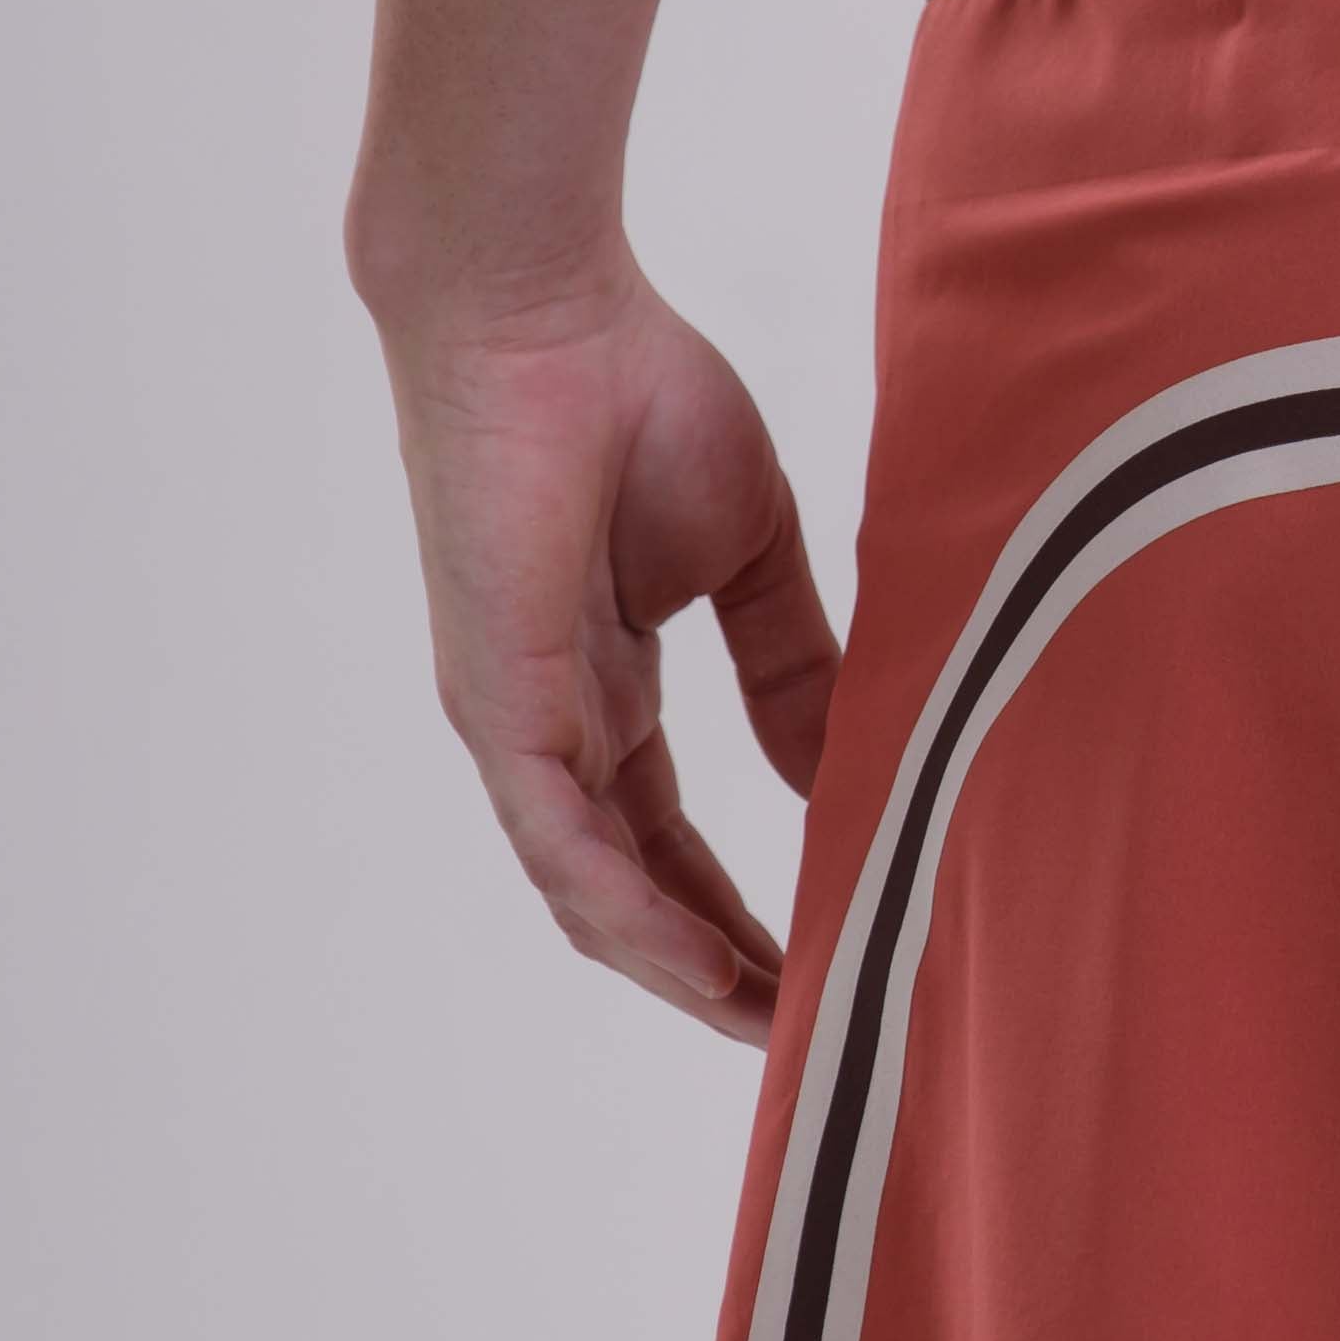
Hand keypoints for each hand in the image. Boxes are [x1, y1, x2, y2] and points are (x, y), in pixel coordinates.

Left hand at [372, 256, 838, 1038]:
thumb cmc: (636, 391)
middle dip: (716, 971)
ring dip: (678, 969)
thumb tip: (840, 766)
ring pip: (592, 891)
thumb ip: (792, 660)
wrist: (543, 306)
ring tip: (769, 1027)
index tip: (821, 966)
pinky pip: (562, 841)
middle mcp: (550, 725)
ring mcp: (517, 722)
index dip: (740, 912)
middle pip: (632, 891)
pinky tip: (697, 965)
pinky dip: (631, 913)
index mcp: (603, 688)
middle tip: (807, 1034)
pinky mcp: (499, 703)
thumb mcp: (751, 552)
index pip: (669, 838)